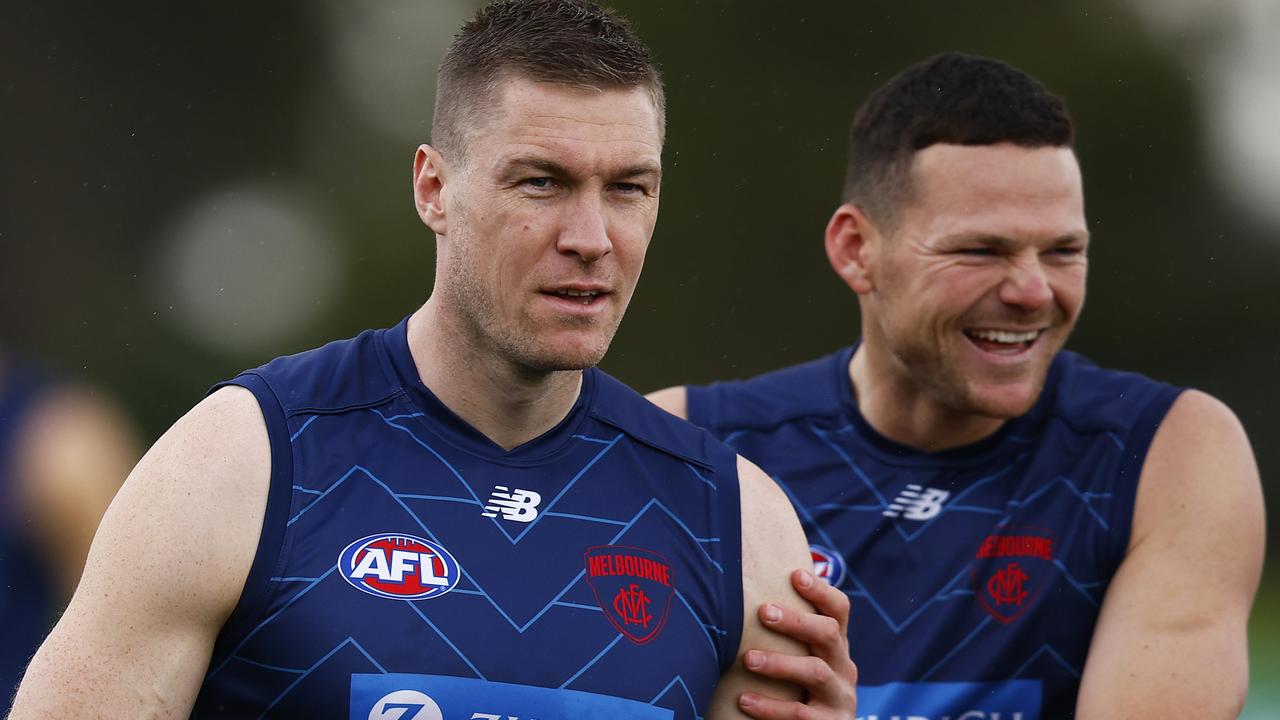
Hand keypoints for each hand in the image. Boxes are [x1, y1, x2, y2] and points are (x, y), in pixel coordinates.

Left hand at [738, 569, 856, 717]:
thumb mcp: (802, 659)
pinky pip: (800, 714)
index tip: (795, 575)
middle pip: (828, 634)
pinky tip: (745, 700)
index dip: (821, 590)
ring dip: (780, 663)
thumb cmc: (800, 690)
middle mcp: (843, 668)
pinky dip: (770, 707)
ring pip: (816, 672)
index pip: (839, 610)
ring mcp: (840, 697)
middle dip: (796, 621)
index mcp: (836, 646)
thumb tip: (745, 597)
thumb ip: (788, 635)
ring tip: (749, 659)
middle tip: (763, 612)